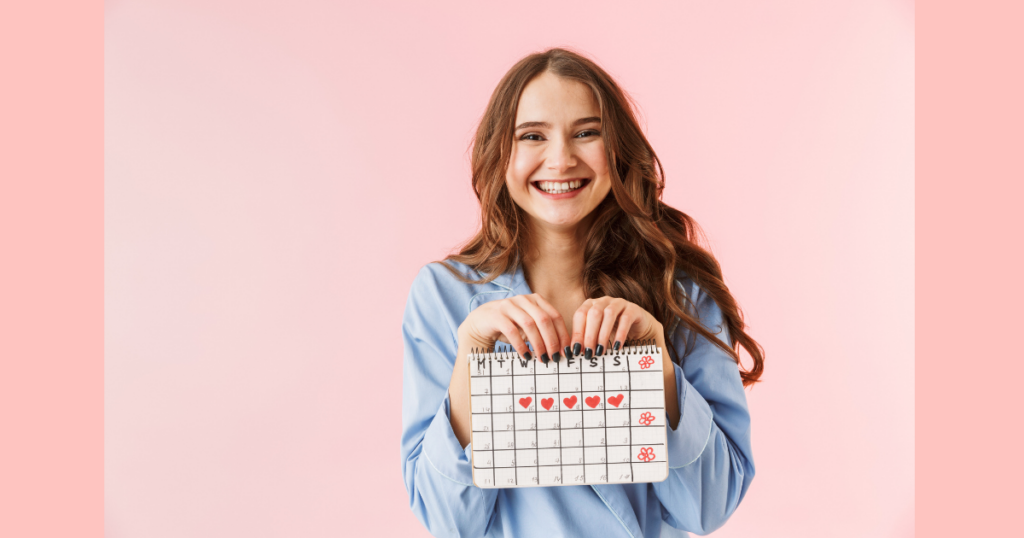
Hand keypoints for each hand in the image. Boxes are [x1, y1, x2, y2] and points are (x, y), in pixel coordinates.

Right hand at [457, 293, 569, 361]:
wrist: (480, 323)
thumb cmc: (509, 326)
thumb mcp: (528, 327)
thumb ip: (542, 333)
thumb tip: (561, 351)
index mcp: (535, 300)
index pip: (555, 316)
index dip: (562, 334)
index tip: (566, 351)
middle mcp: (523, 299)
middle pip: (544, 319)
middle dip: (552, 340)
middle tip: (555, 357)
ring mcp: (508, 305)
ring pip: (529, 324)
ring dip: (538, 344)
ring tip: (542, 359)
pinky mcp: (496, 315)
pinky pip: (512, 331)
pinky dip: (521, 345)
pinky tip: (526, 356)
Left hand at [571, 296, 678, 428]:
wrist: (638, 328)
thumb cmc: (613, 332)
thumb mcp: (598, 335)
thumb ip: (586, 340)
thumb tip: (572, 354)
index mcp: (591, 305)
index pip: (580, 315)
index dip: (577, 332)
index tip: (575, 350)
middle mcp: (603, 301)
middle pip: (593, 314)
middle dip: (589, 334)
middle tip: (588, 352)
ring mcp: (619, 303)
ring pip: (608, 315)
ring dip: (603, 334)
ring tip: (600, 351)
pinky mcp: (633, 309)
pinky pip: (626, 319)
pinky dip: (620, 333)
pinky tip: (616, 347)